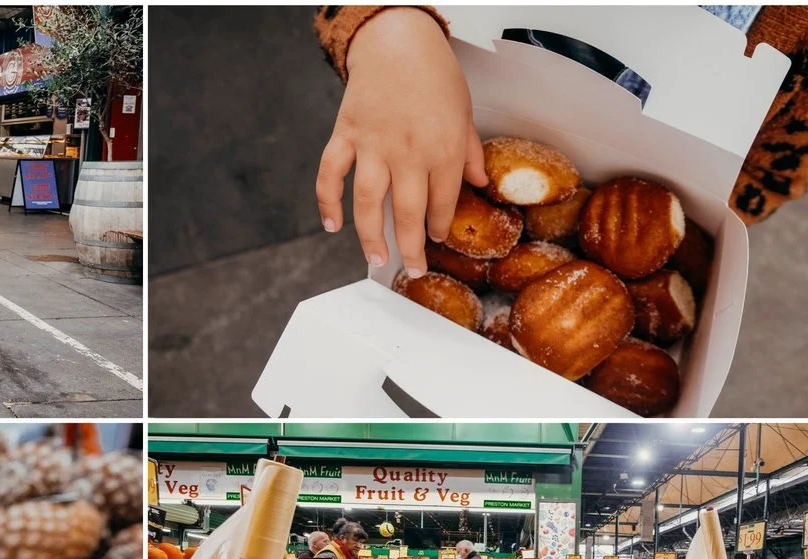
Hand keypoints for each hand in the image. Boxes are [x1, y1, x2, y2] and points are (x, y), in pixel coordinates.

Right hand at [317, 7, 487, 274]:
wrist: (396, 40)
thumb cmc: (434, 73)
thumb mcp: (463, 111)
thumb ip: (469, 150)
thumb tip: (479, 182)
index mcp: (442, 146)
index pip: (443, 200)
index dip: (440, 225)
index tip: (436, 239)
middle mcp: (408, 151)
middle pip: (409, 212)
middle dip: (411, 246)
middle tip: (411, 269)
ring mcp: (373, 145)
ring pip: (370, 202)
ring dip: (372, 237)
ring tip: (377, 260)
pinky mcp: (346, 135)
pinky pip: (332, 174)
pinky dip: (327, 201)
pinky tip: (331, 225)